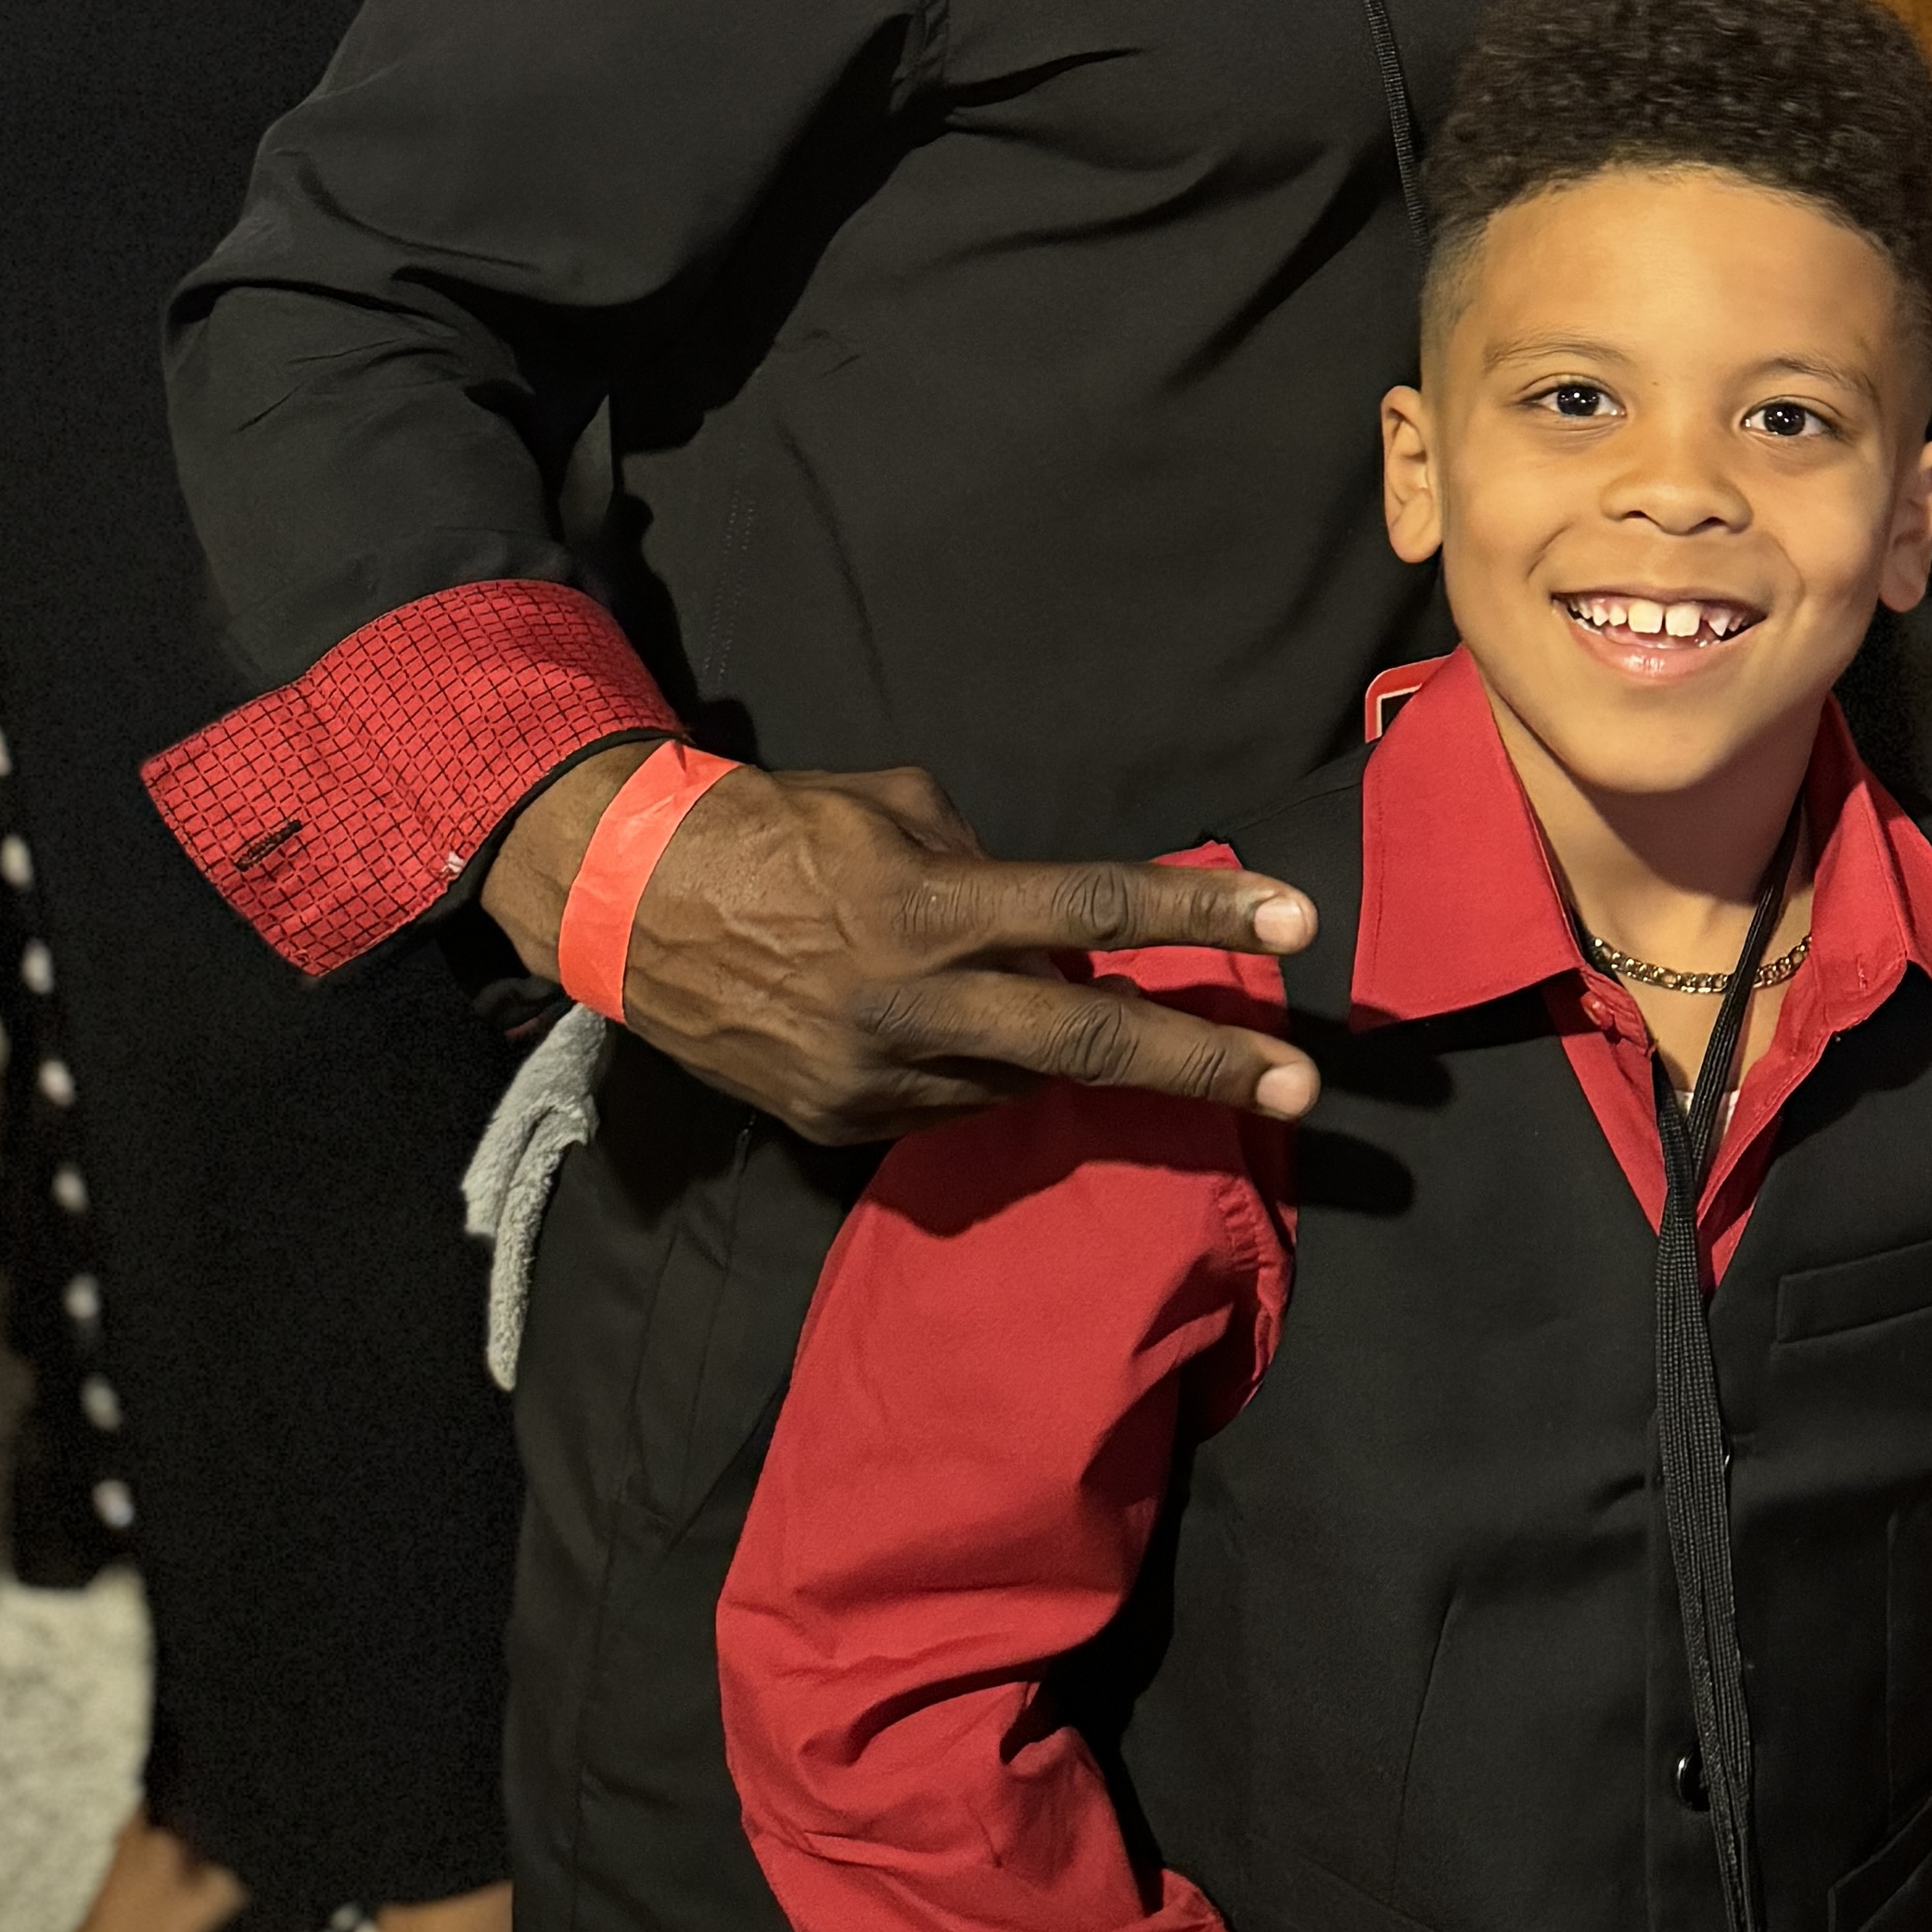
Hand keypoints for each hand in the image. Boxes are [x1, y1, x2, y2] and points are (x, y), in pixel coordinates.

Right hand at [481, 745, 1323, 1143]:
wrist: (628, 901)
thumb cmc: (776, 826)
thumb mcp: (896, 806)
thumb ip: (988, 867)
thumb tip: (1055, 926)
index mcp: (931, 905)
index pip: (1092, 914)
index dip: (1197, 921)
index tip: (1293, 926)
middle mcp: (912, 1004)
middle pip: (1089, 1045)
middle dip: (1207, 1067)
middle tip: (1303, 1089)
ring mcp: (876, 1079)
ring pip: (1022, 1084)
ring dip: (1076, 1062)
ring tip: (1130, 1042)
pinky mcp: (838, 1124)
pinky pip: (951, 1107)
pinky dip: (985, 1075)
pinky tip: (980, 1042)